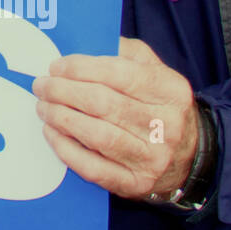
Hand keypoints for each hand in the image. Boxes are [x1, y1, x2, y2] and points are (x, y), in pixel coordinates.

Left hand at [31, 37, 199, 200]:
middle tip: (42, 85)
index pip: (120, 74)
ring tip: (43, 107)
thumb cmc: (158, 104)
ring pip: (98, 136)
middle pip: (104, 104)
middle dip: (63, 92)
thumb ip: (123, 52)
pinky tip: (51, 133)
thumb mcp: (152, 69)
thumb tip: (81, 45)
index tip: (56, 66)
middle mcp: (166, 126)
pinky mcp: (136, 183)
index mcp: (170, 91)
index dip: (81, 69)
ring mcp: (153, 158)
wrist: (188, 154)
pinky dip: (67, 150)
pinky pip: (94, 168)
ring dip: (61, 119)